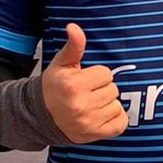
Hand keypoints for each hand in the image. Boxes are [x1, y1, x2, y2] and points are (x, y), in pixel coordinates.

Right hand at [40, 23, 127, 142]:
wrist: (40, 116)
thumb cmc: (53, 89)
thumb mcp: (61, 64)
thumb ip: (73, 46)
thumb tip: (74, 28)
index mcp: (74, 86)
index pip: (106, 74)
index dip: (97, 75)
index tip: (85, 80)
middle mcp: (82, 105)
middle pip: (113, 89)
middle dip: (102, 89)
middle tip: (86, 92)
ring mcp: (89, 122)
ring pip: (117, 105)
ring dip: (107, 104)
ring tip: (91, 104)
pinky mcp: (96, 134)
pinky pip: (121, 124)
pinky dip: (116, 119)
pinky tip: (102, 115)